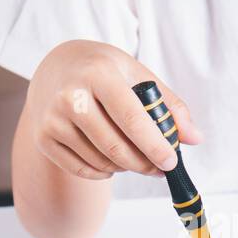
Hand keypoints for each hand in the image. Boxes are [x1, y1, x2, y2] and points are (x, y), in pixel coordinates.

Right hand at [24, 40, 200, 180]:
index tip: (171, 162)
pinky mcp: (43, 138)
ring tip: (134, 157)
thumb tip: (194, 138)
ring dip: (125, 167)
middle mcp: (70, 96)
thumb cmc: (102, 70)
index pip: (132, 119)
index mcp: (98, 74)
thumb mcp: (136, 74)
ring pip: (101, 163)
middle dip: (144, 164)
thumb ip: (168, 104)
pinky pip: (82, 170)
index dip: (155, 146)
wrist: (55, 66)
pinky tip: (111, 160)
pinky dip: (104, 171)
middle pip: (116, 148)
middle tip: (159, 168)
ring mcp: (52, 119)